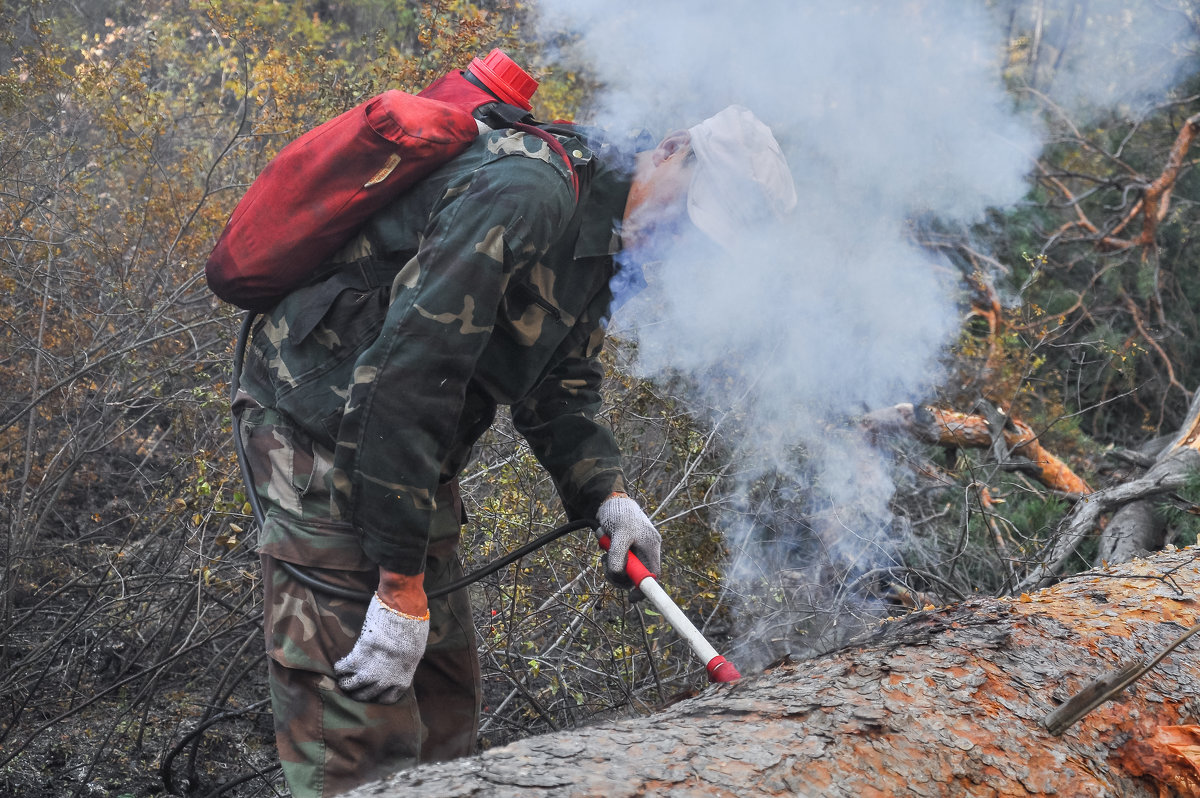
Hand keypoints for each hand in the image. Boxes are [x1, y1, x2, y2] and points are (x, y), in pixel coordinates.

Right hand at [333, 572, 428, 703]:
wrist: (404, 614)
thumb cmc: (413, 628)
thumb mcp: (415, 652)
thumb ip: (404, 663)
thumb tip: (399, 662)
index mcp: (401, 681)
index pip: (385, 699)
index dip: (377, 694)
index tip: (372, 688)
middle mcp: (384, 682)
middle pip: (365, 696)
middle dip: (358, 691)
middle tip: (353, 684)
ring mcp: (369, 673)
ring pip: (350, 687)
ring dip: (345, 682)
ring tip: (343, 677)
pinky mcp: (357, 659)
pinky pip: (341, 670)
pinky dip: (339, 667)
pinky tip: (340, 663)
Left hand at [597, 494, 661, 597]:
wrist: (610, 502)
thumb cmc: (618, 514)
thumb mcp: (619, 534)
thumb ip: (619, 554)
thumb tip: (618, 574)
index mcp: (651, 546)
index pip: (653, 574)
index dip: (645, 588)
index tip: (631, 598)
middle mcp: (647, 550)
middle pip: (638, 576)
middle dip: (622, 576)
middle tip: (608, 568)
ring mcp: (637, 551)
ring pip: (627, 571)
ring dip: (613, 568)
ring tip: (605, 556)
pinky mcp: (627, 550)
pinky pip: (620, 563)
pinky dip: (611, 561)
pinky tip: (605, 551)